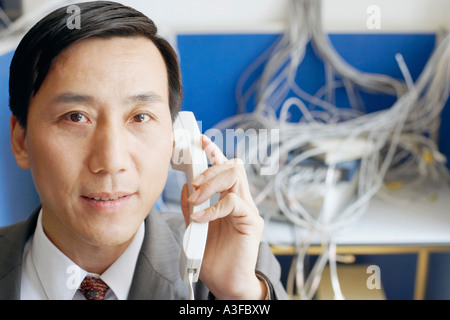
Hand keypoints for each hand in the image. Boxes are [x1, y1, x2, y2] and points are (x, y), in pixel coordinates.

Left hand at [180, 135, 266, 299]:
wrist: (226, 283)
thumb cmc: (213, 257)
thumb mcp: (195, 227)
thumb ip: (192, 206)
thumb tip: (185, 186)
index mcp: (229, 200)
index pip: (225, 169)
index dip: (215, 153)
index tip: (202, 142)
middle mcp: (241, 201)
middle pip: (232, 166)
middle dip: (210, 168)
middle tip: (194, 181)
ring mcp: (248, 210)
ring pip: (235, 177)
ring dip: (211, 183)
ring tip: (196, 198)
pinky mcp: (251, 222)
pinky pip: (233, 202)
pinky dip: (213, 207)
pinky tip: (201, 217)